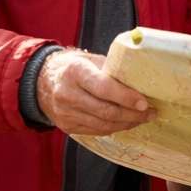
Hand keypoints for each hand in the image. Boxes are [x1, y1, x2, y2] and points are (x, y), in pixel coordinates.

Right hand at [36, 49, 154, 135]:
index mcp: (75, 72)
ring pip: (103, 124)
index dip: (126, 97)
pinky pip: (96, 130)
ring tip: (143, 118)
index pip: (104, 88)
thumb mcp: (90, 59)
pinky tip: (126, 122)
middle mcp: (68, 94)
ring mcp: (66, 113)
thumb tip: (140, 81)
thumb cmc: (72, 67)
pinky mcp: (67, 126)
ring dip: (127, 123)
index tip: (144, 102)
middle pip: (105, 110)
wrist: (41, 82)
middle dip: (133, 114)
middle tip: (150, 112)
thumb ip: (112, 70)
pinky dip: (114, 127)